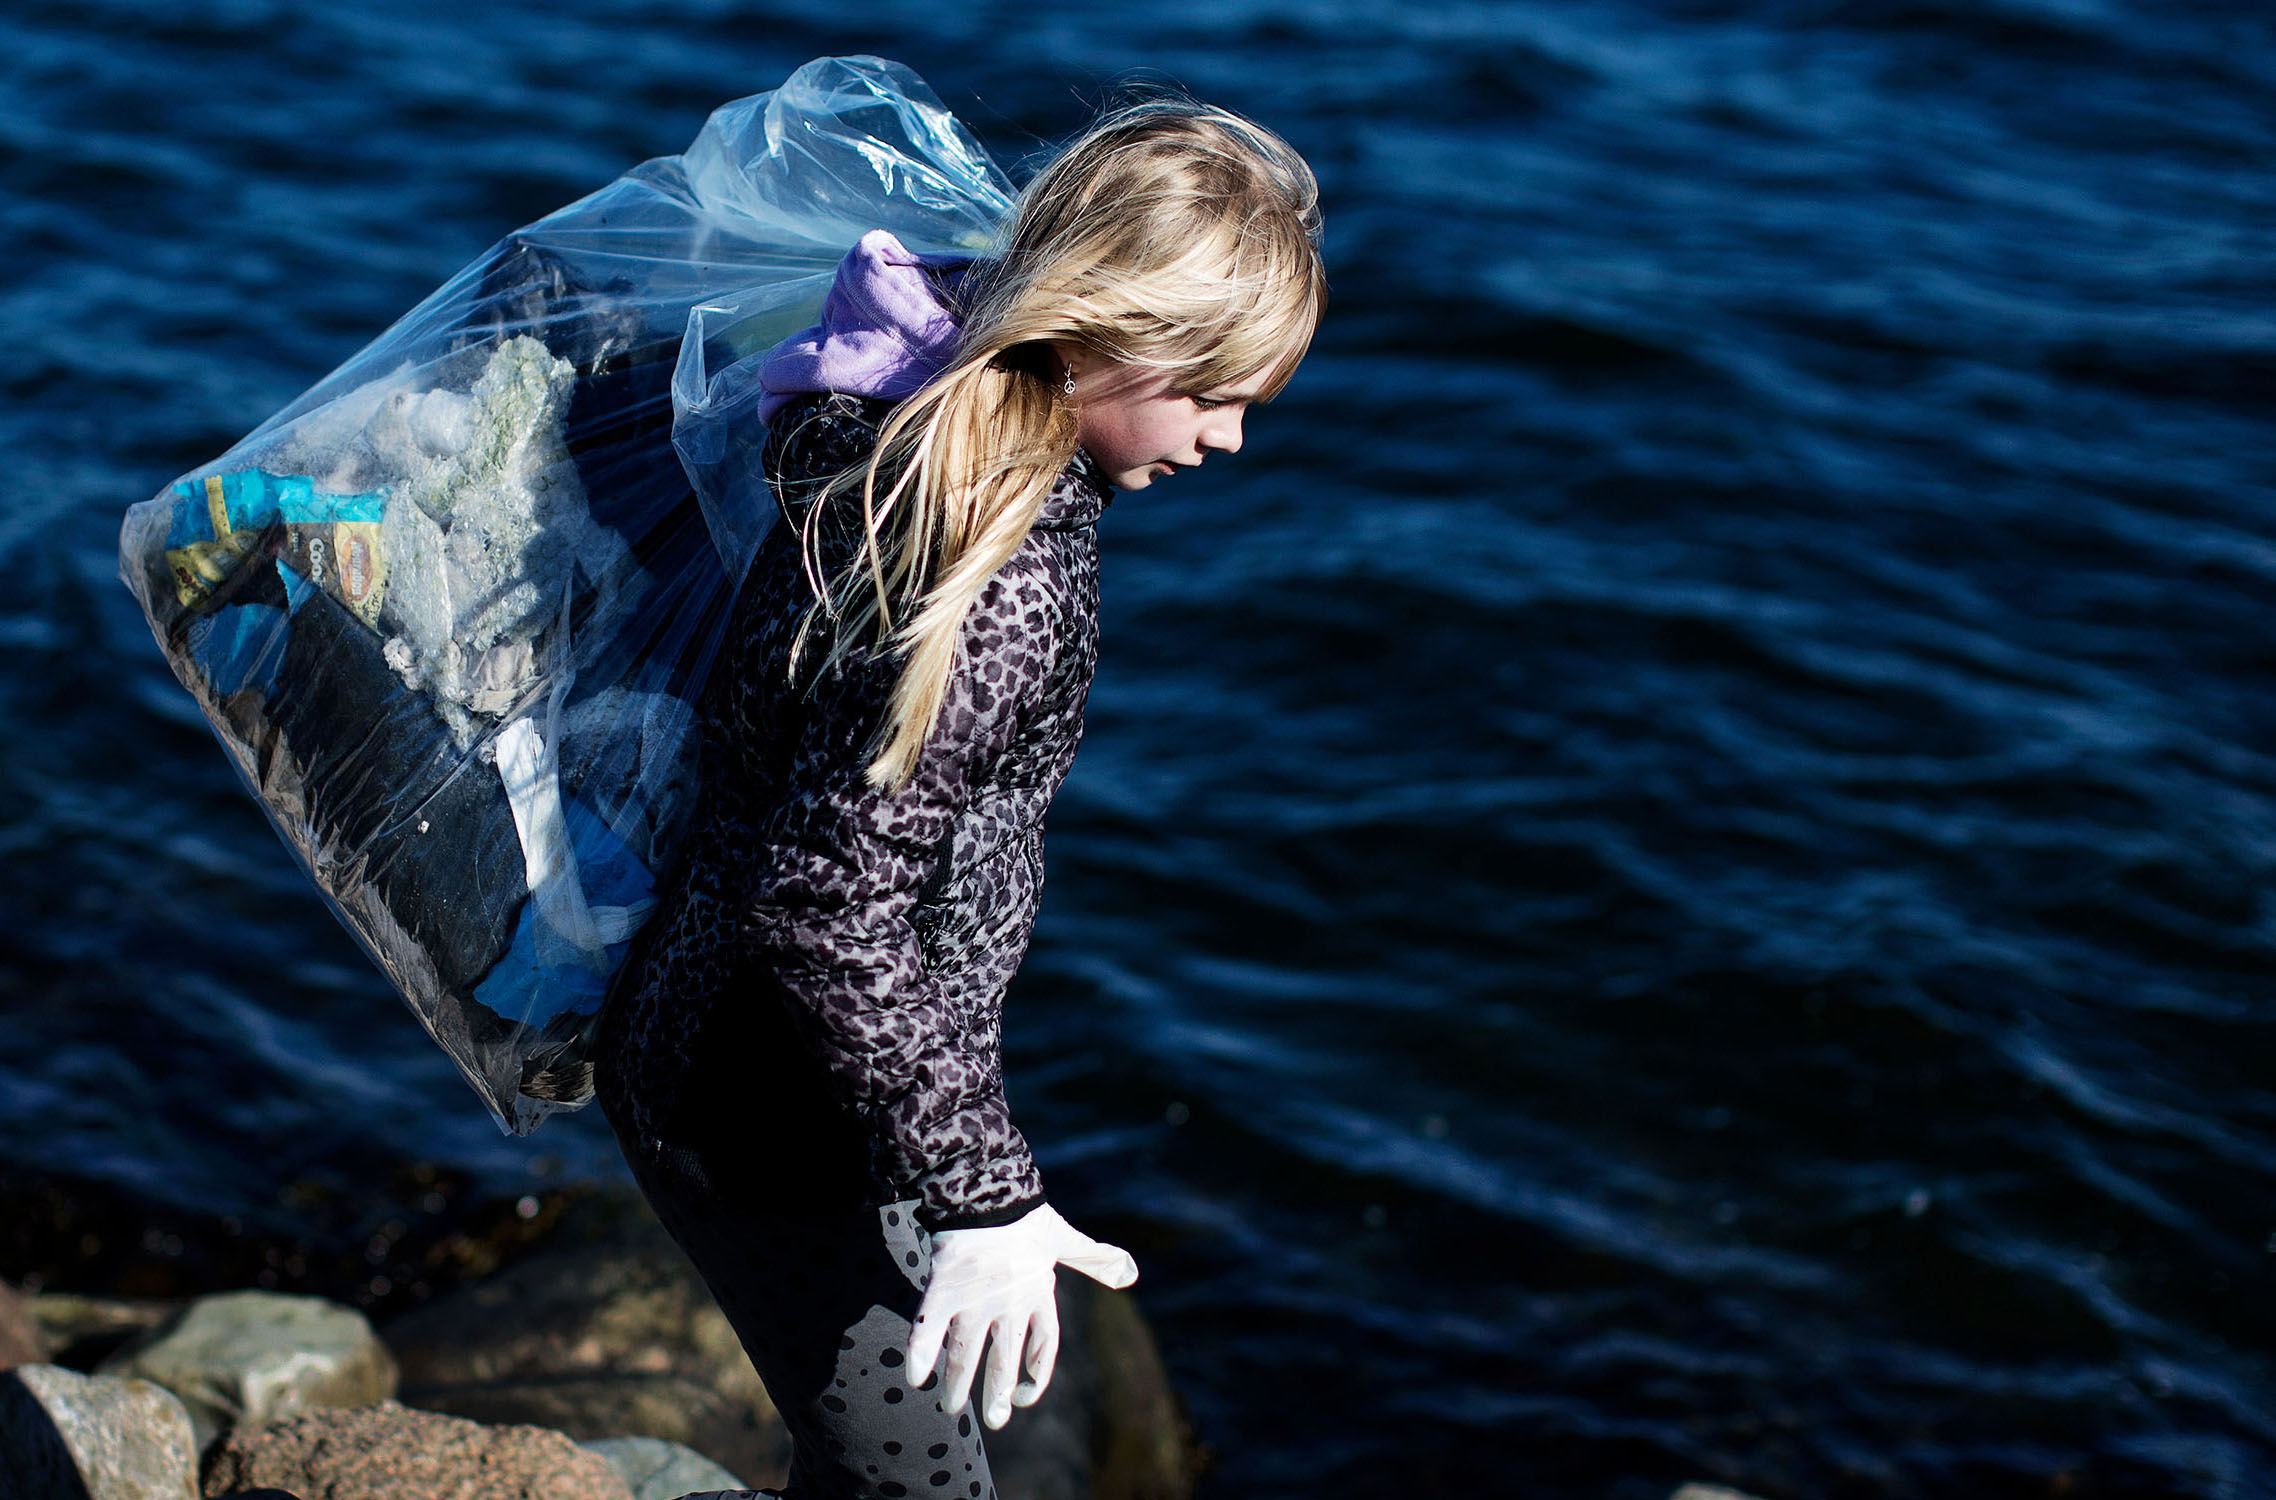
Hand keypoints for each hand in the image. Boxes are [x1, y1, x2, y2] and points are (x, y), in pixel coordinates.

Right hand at [905, 1202, 1137, 1429]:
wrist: (989, 1190)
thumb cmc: (1027, 1216)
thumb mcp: (1065, 1239)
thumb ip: (1095, 1259)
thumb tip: (1131, 1273)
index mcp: (1039, 1295)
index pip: (1044, 1346)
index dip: (1037, 1375)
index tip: (1026, 1397)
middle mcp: (1009, 1305)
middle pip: (1004, 1361)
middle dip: (997, 1394)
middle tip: (995, 1420)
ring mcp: (975, 1300)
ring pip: (965, 1354)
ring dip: (957, 1384)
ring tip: (951, 1408)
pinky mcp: (943, 1289)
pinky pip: (928, 1329)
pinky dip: (920, 1354)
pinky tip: (914, 1377)